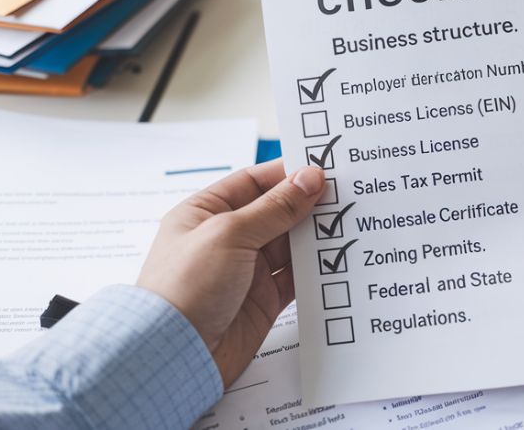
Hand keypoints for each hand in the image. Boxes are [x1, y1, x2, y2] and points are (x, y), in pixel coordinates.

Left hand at [136, 160, 323, 385]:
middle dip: (306, 204)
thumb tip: (308, 178)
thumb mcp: (229, 234)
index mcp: (206, 213)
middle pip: (275, 212)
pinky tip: (336, 258)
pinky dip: (315, 269)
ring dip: (315, 236)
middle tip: (344, 194)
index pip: (253, 182)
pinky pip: (295, 277)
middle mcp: (226, 239)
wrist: (175, 355)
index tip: (322, 168)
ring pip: (289, 244)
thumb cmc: (184, 288)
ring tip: (348, 222)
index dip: (286, 174)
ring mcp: (245, 270)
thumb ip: (274, 208)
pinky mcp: (262, 300)